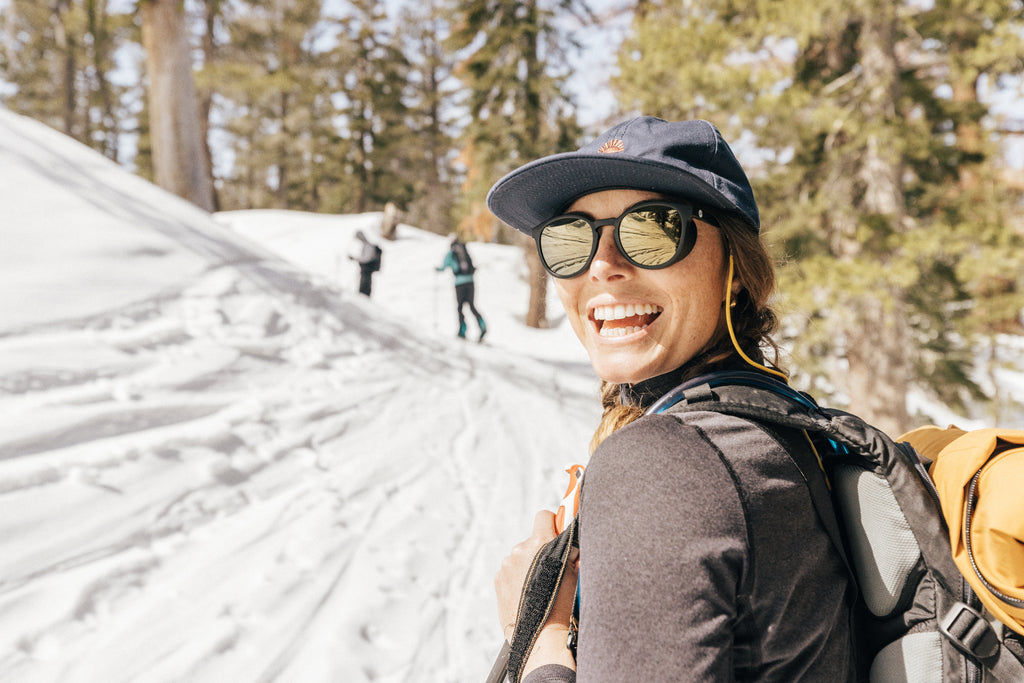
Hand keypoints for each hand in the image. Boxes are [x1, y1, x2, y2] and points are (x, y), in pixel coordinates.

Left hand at [495, 510, 578, 673]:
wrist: (540, 633)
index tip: (556, 532)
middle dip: (541, 551)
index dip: (553, 522)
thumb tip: (572, 541)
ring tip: (539, 588)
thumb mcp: (575, 573)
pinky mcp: (498, 579)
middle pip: (532, 540)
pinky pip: (510, 571)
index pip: (544, 516)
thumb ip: (571, 551)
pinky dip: (517, 579)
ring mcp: (506, 564)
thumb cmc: (561, 604)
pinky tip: (527, 594)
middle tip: (552, 571)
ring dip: (528, 567)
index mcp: (540, 543)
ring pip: (520, 557)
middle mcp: (520, 549)